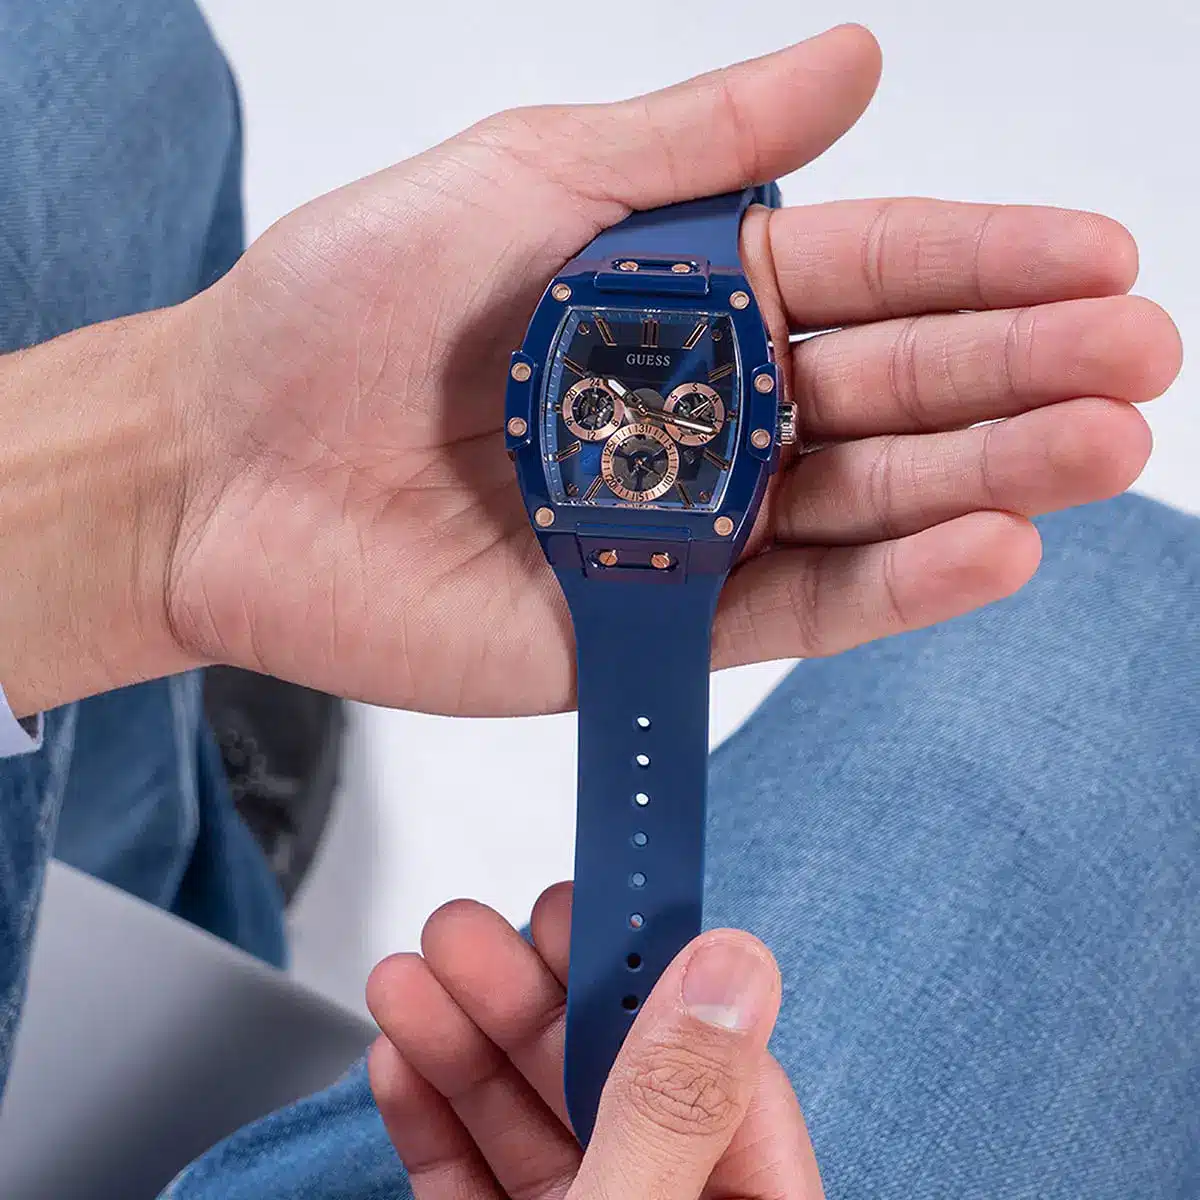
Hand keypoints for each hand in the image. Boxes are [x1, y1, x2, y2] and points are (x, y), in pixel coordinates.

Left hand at [165, 24, 1181, 715]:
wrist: (225, 463)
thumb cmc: (342, 313)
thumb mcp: (526, 182)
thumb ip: (694, 148)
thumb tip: (858, 64)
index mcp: (690, 302)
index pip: (870, 279)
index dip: (986, 267)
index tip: (1102, 259)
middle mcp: (707, 418)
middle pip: (890, 398)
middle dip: (1017, 377)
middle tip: (1138, 362)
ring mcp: (686, 531)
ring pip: (863, 509)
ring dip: (987, 480)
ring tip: (1100, 447)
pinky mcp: (647, 633)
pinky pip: (790, 609)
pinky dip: (891, 584)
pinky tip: (990, 547)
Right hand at [367, 884, 823, 1198]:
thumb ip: (672, 1107)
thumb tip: (728, 963)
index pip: (718, 1064)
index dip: (646, 967)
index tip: (596, 892)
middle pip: (605, 1080)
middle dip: (522, 997)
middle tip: (465, 929)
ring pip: (528, 1123)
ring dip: (461, 1044)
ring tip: (410, 977)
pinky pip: (472, 1179)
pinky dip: (434, 1122)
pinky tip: (402, 1061)